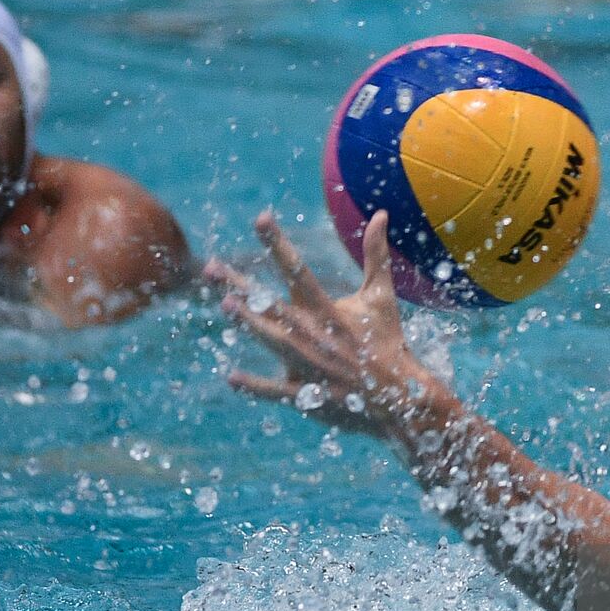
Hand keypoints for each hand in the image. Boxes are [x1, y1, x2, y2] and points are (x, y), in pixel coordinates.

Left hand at [206, 209, 429, 434]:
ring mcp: (309, 365)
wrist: (398, 396)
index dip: (278, 244)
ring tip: (224, 304)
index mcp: (327, 311)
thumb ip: (376, 255)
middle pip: (271, 305)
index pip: (297, 270)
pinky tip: (231, 377)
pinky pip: (277, 390)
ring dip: (247, 323)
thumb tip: (382, 214)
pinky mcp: (307, 395)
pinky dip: (255, 386)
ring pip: (272, 340)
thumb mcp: (381, 296)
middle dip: (241, 286)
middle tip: (211, 266)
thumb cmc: (385, 342)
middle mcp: (313, 334)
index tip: (260, 218)